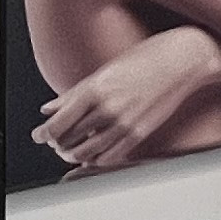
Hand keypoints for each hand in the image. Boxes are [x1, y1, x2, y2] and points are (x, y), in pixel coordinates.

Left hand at [36, 39, 208, 172]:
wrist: (181, 61)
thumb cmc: (143, 59)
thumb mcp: (104, 72)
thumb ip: (74, 94)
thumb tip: (48, 109)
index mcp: (95, 90)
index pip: (58, 124)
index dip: (44, 134)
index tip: (39, 135)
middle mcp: (108, 109)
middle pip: (68, 141)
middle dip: (57, 144)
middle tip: (55, 141)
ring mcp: (124, 124)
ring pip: (86, 154)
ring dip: (73, 155)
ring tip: (71, 149)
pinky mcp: (139, 134)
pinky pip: (109, 158)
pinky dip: (96, 160)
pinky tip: (93, 154)